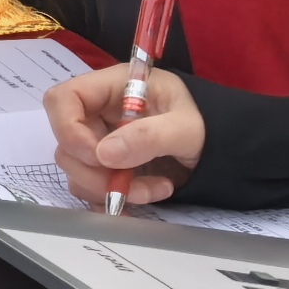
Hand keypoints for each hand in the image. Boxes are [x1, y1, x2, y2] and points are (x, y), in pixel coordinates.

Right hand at [47, 62, 200, 207]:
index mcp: (113, 87)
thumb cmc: (208, 122)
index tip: (98, 156)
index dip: (68, 129)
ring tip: (155, 189)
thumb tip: (104, 155)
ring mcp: (102, 143)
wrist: (226, 147)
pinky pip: (93, 190)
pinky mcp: (109, 169)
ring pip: (78, 172)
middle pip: (66, 144)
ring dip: (111, 189)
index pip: (63, 99)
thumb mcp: (187, 126)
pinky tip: (148, 196)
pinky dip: (114, 201)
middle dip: (95, 172)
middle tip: (129, 183)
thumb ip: (149, 136)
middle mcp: (100, 114)